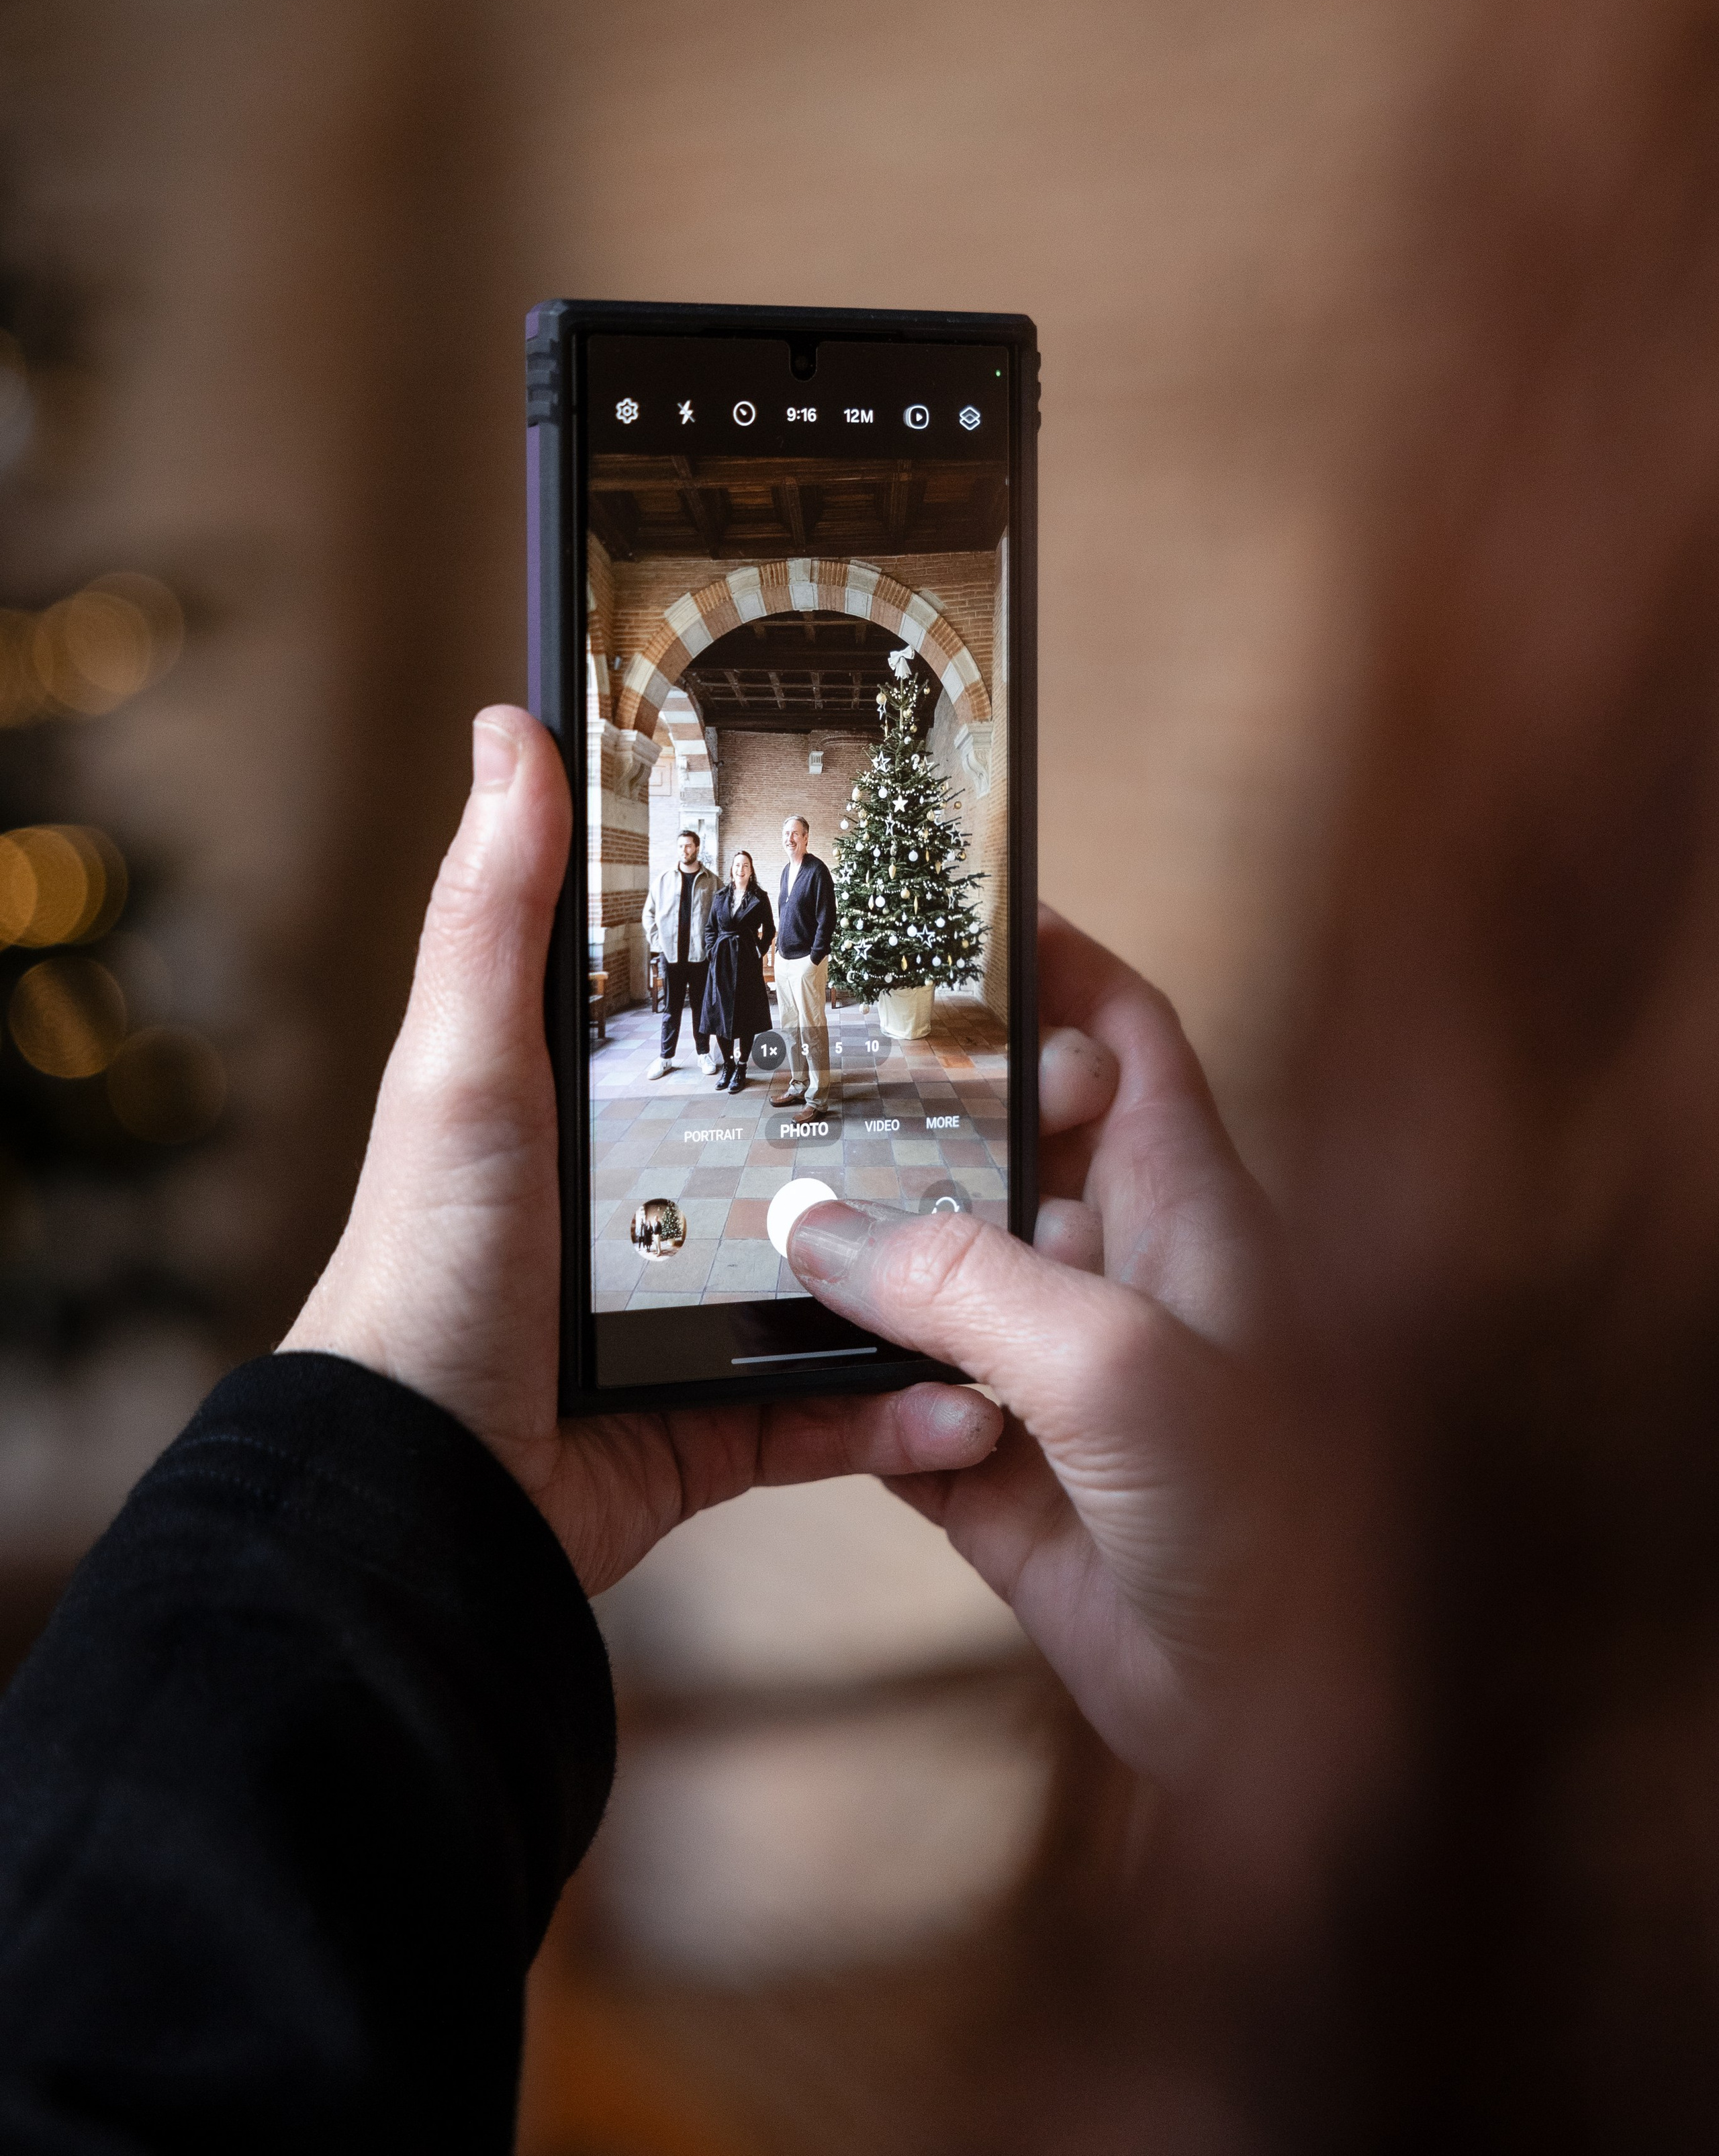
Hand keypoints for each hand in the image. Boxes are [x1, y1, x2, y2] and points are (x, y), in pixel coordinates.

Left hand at [281, 708, 1001, 1593]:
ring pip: (852, 1283)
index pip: (726, 1011)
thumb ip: (495, 912)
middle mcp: (653, 1202)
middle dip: (933, 1131)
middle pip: (816, 1145)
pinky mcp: (713, 1424)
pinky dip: (904, 1412)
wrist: (419, 1494)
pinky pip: (834, 1412)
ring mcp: (690, 1316)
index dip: (823, 968)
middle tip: (1044, 1091)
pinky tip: (973, 1398)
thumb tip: (508, 727)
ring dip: (945, 1278)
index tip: (936, 930)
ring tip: (1041, 1245)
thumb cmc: (424, 1265)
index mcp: (600, 1105)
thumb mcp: (463, 1070)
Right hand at [788, 908, 1375, 1790]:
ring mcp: (1053, 1376)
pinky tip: (796, 1369)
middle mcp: (1117, 1275)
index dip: (1051, 969)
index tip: (954, 916)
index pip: (1121, 1040)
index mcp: (1184, 1208)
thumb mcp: (1114, 1362)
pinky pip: (897, 1403)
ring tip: (763, 1215)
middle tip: (801, 1074)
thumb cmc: (1264, 1520)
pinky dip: (850, 1391)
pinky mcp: (1001, 1475)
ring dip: (861, 1262)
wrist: (1280, 1726)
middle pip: (1000, 1152)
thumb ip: (960, 1282)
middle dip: (912, 1116)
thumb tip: (818, 1226)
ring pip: (932, 1278)